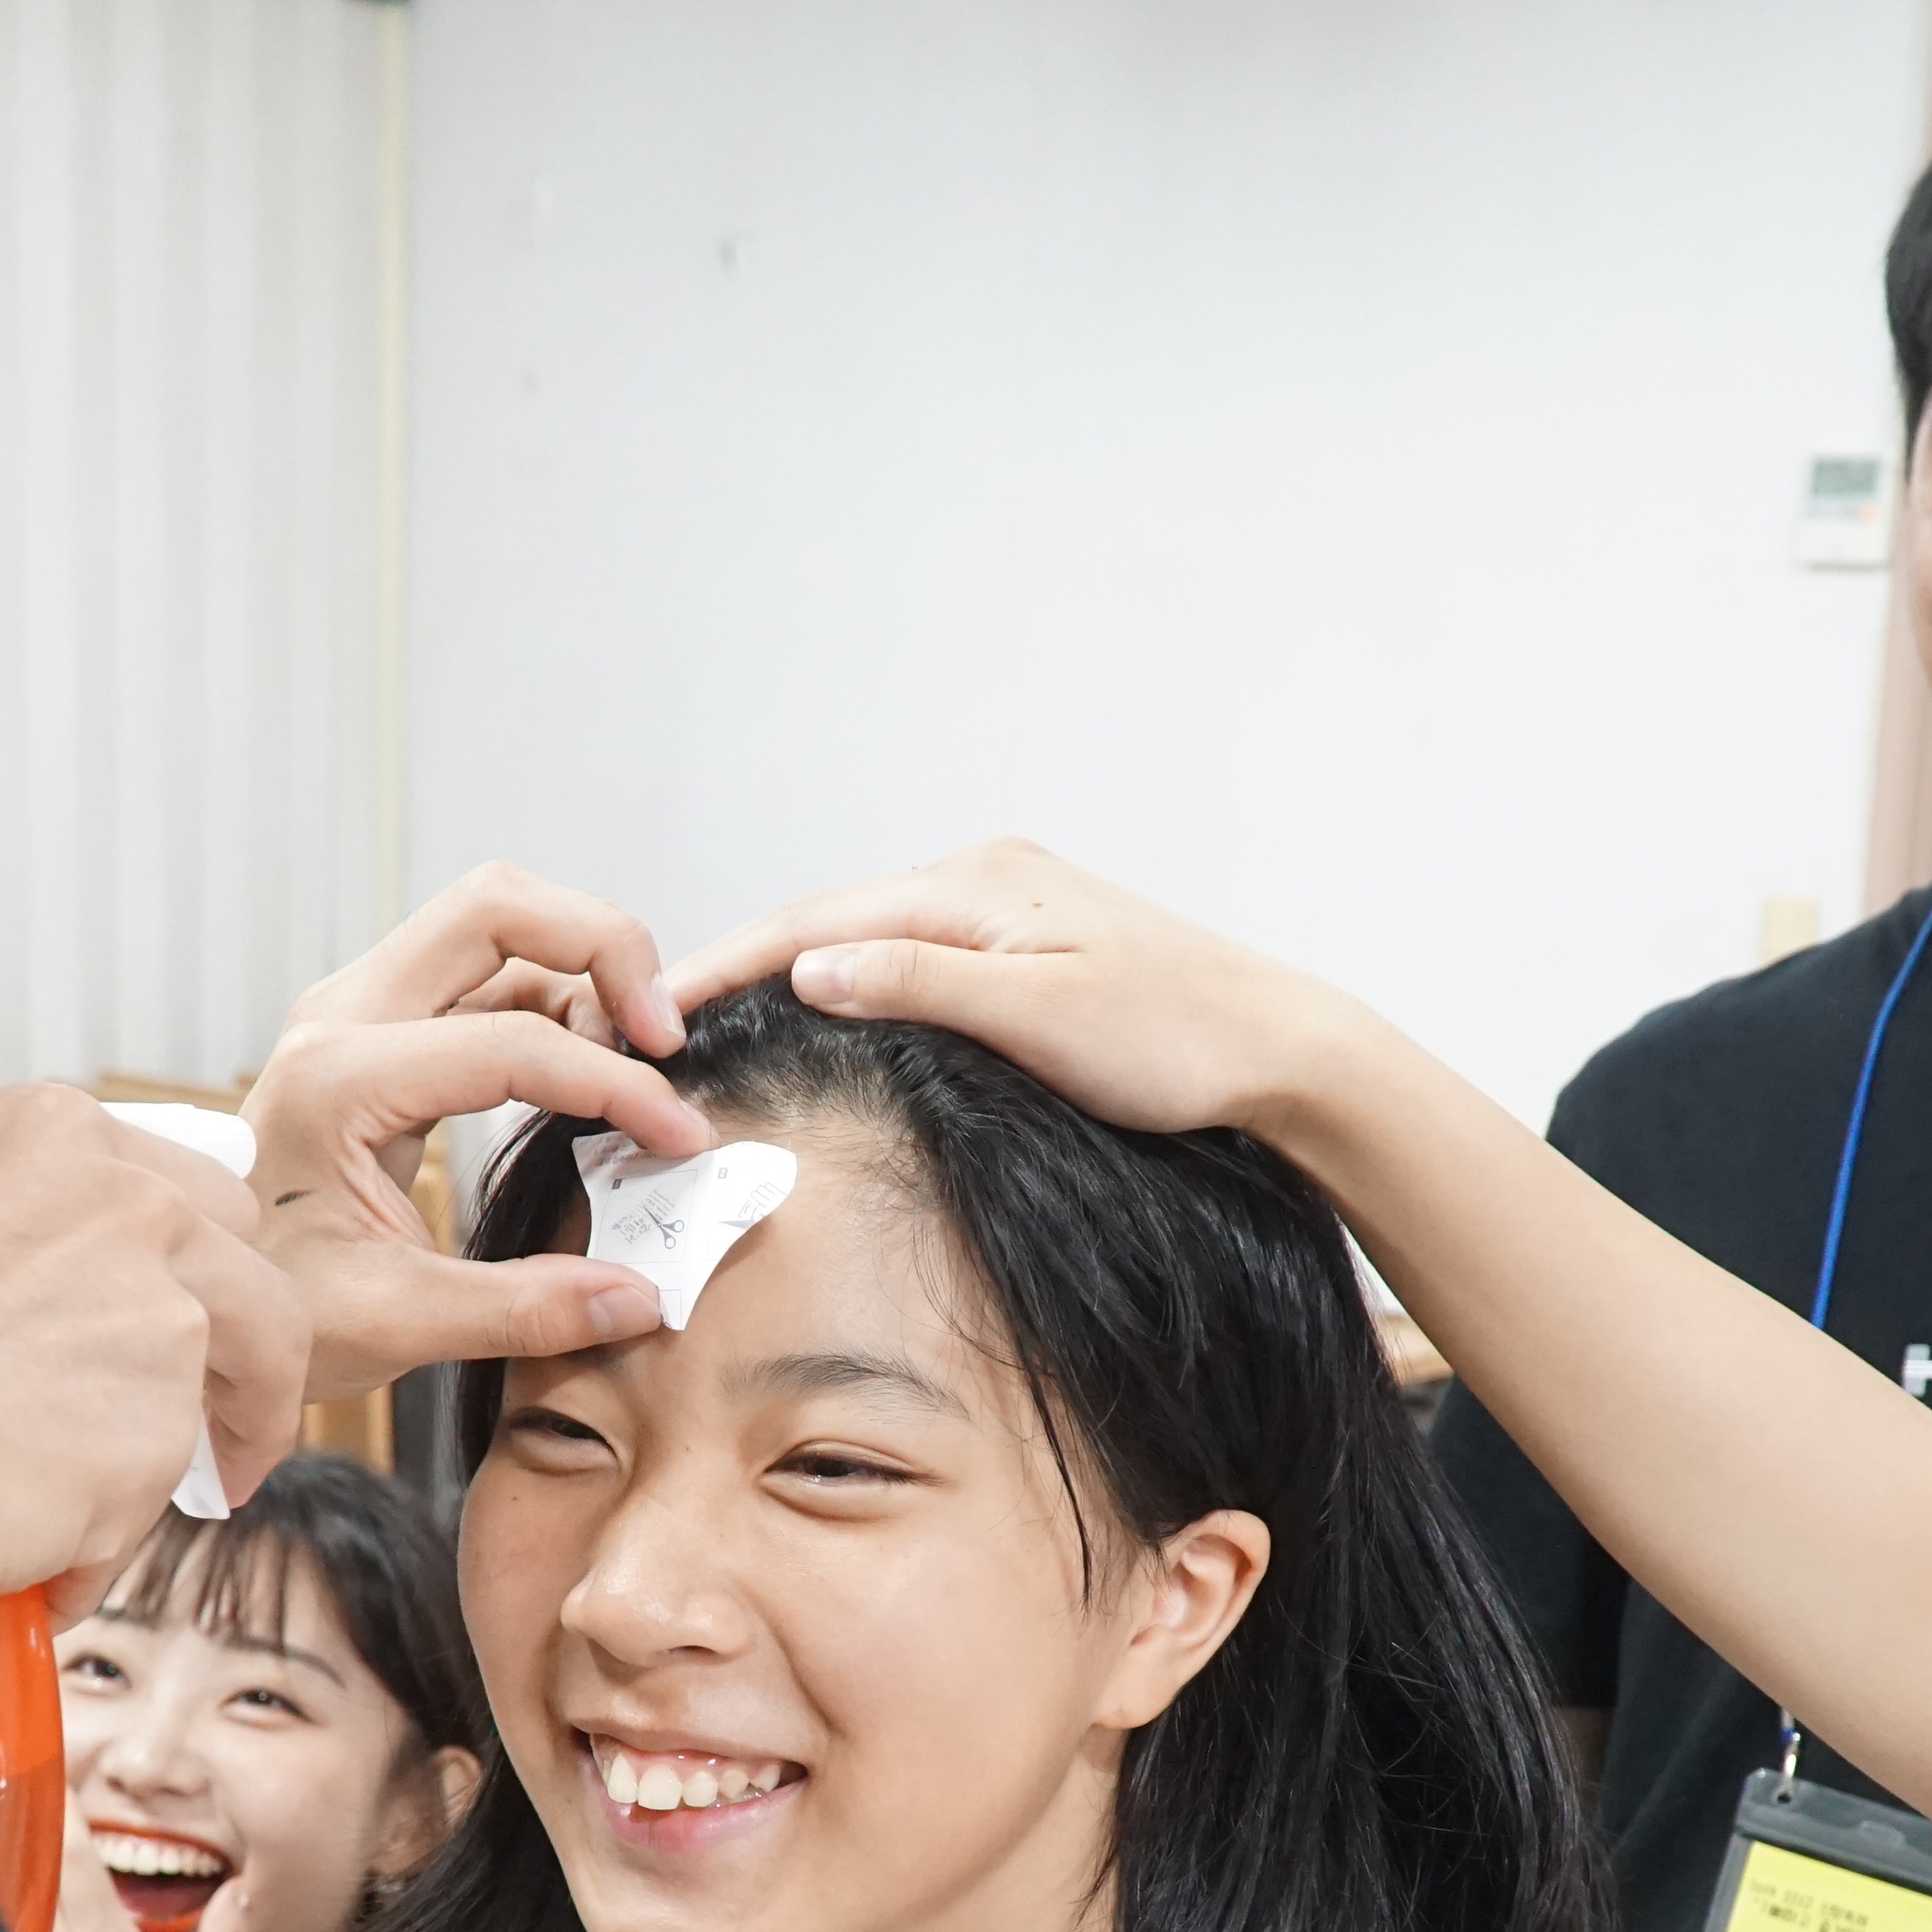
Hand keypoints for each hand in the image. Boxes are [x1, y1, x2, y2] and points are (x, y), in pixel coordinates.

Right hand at [0, 1086, 308, 1740]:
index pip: (150, 1176)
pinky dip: (108, 1538)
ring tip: (133, 1507)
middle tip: (187, 1407)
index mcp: (27, 1132)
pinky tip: (34, 1563)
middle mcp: (118, 1196)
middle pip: (239, 1249)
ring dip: (209, 1432)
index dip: (149, 1257)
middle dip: (223, 1326)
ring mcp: (156, 1307)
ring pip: (250, 1367)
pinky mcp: (163, 1426)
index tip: (133, 1310)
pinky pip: (165, 1493)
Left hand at [245, 865, 718, 1398]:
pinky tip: (589, 1070)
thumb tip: (641, 1297)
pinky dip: (553, 996)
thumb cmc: (272, 1307)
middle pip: (497, 907)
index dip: (618, 1085)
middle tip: (664, 1037)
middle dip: (604, 946)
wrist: (202, 1293)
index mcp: (338, 1081)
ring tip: (635, 1060)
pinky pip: (483, 971)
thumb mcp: (396, 1324)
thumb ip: (523, 1310)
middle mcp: (341, 1017)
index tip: (681, 1139)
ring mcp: (357, 1009)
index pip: (514, 1042)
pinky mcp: (377, 1025)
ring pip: (494, 923)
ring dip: (582, 966)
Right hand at [667, 838, 1408, 1148]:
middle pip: (828, 919)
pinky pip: (906, 956)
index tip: (653, 1005)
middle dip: (739, 965)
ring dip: (788, 974)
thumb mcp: (1036, 1016)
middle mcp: (983, 879)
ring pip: (864, 937)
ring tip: (711, 1020)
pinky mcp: (1025, 948)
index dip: (726, 964)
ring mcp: (1005, 910)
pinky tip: (819, 1015)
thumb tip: (810, 968)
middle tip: (653, 1019)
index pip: (815, 920)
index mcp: (975, 884)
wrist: (1278, 1052)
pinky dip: (847, 982)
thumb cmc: (1175, 1041)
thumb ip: (919, 985)